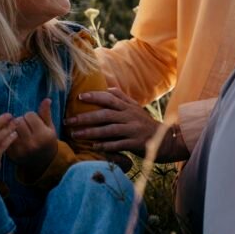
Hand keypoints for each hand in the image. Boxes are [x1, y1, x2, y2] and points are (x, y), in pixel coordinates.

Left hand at [6, 99, 58, 172]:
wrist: (43, 163)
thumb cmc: (47, 141)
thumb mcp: (50, 128)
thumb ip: (46, 113)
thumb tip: (47, 99)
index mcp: (43, 135)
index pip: (29, 115)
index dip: (31, 116)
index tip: (33, 121)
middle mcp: (32, 144)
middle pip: (19, 121)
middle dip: (21, 120)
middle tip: (25, 125)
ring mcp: (21, 150)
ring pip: (10, 129)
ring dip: (12, 127)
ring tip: (19, 130)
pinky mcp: (12, 155)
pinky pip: (4, 138)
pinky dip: (6, 135)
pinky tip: (10, 136)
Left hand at [67, 88, 186, 161]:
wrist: (166, 140)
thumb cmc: (144, 123)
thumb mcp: (135, 108)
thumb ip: (121, 98)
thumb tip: (105, 87)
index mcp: (128, 106)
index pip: (110, 97)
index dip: (95, 96)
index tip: (79, 97)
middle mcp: (130, 116)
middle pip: (105, 114)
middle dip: (85, 117)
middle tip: (69, 120)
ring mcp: (134, 130)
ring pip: (109, 130)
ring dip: (91, 132)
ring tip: (75, 135)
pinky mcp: (136, 143)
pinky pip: (119, 145)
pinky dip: (106, 146)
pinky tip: (93, 147)